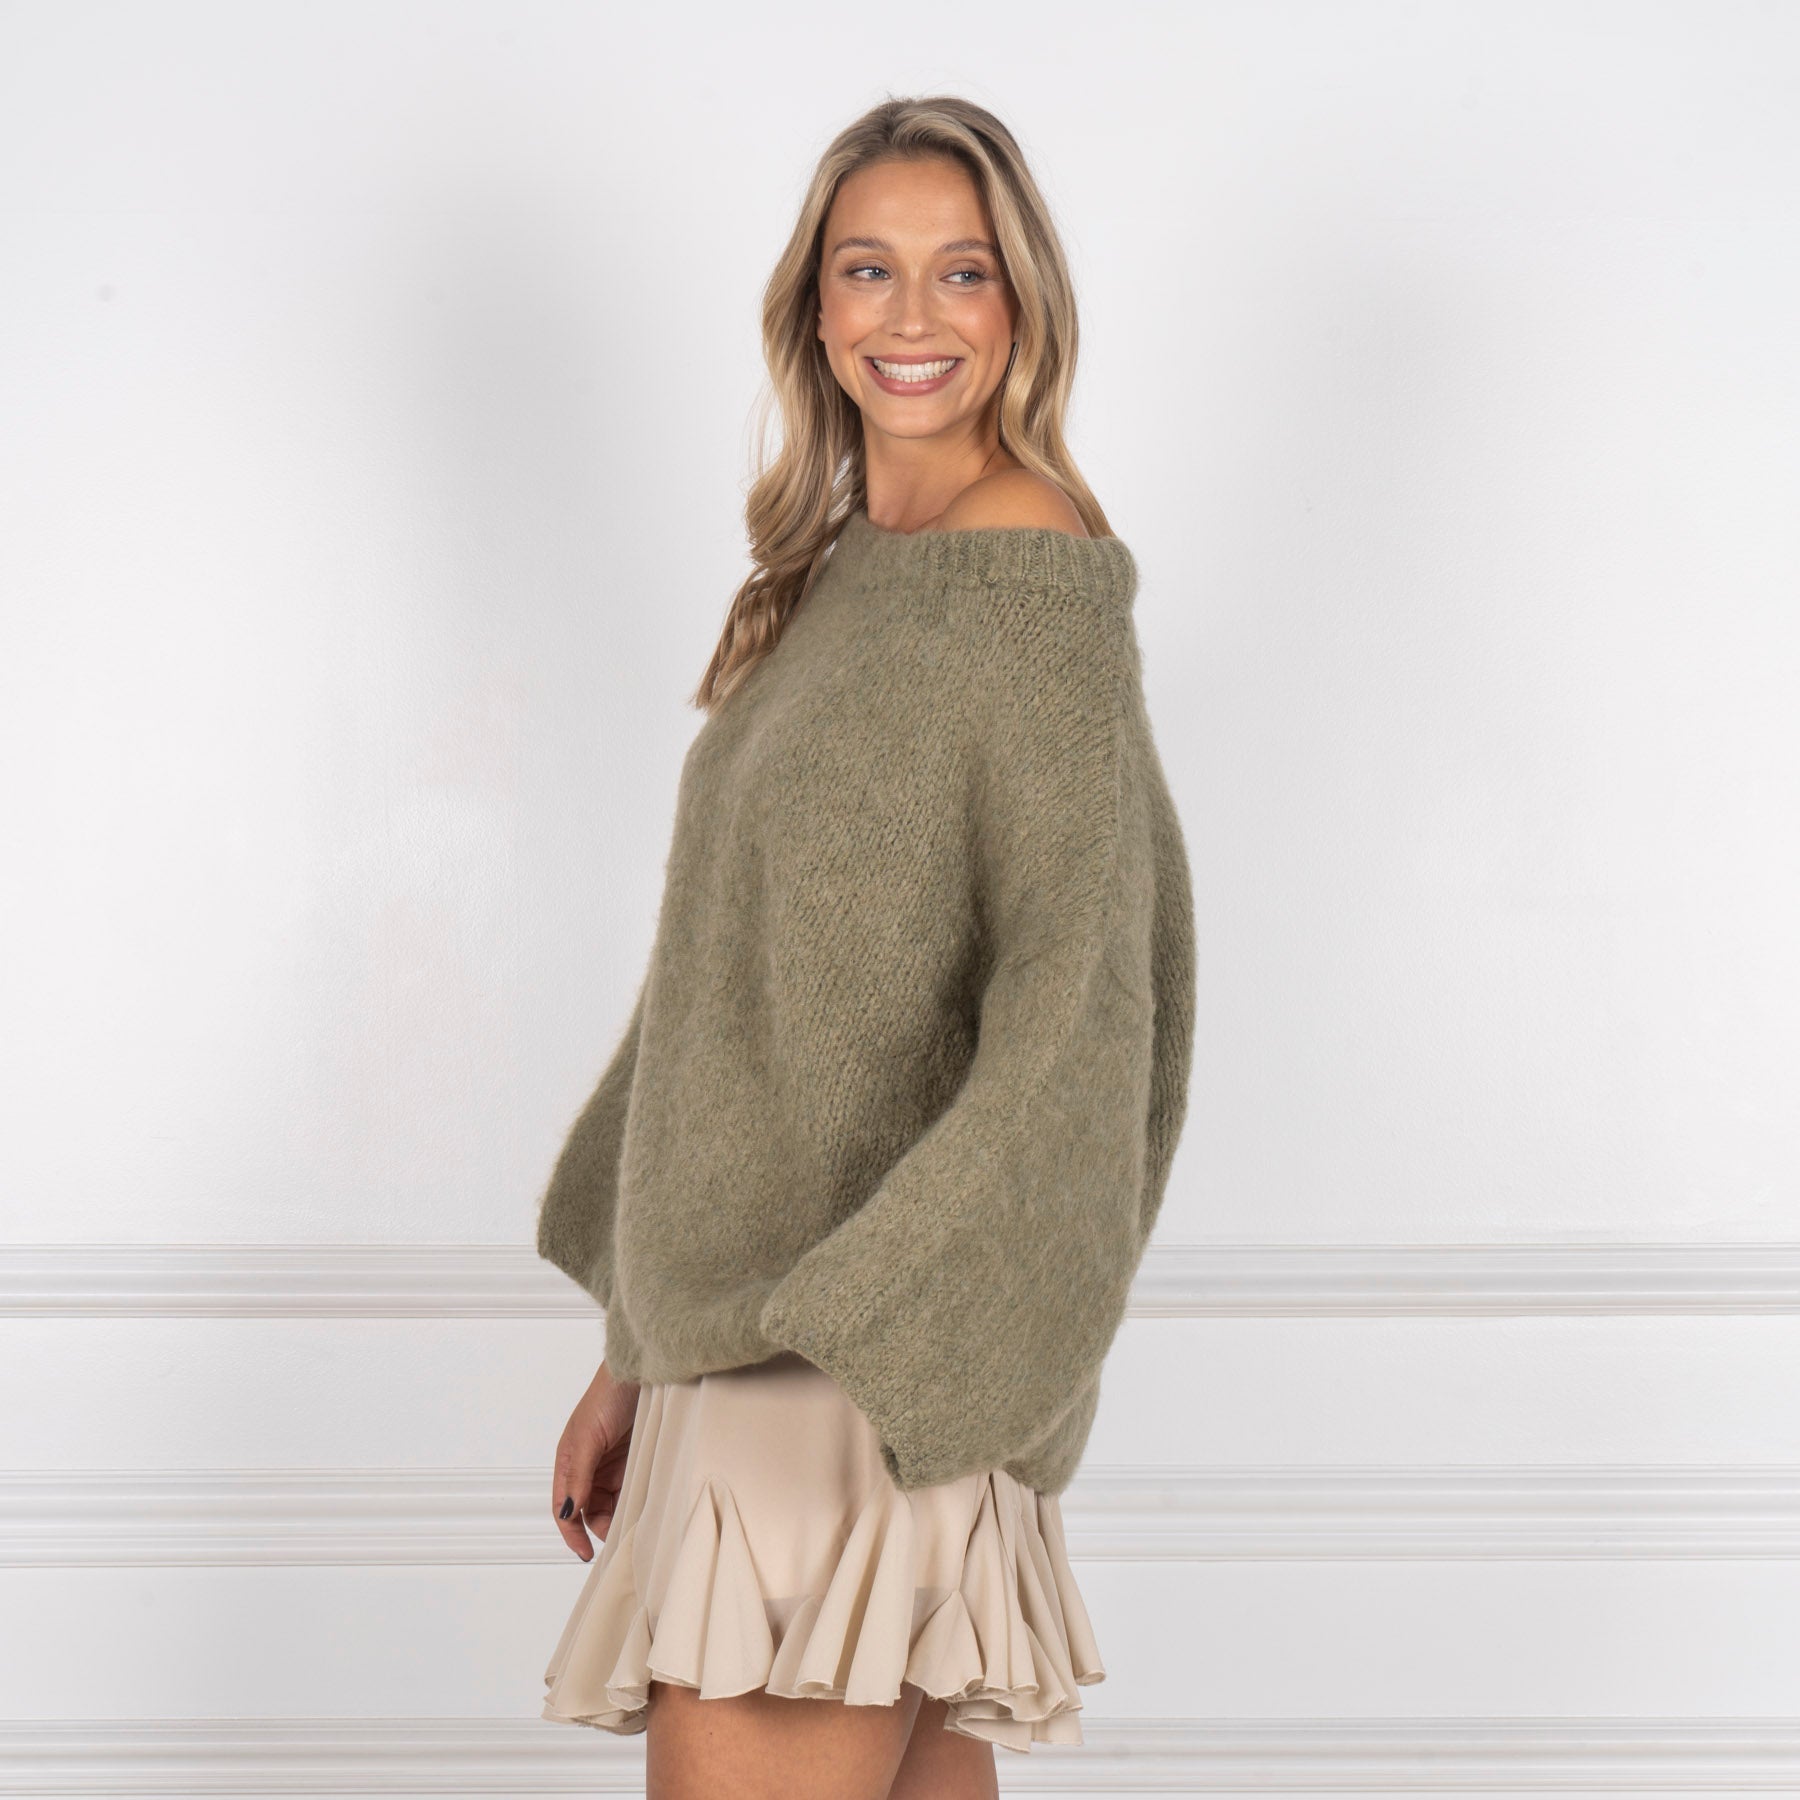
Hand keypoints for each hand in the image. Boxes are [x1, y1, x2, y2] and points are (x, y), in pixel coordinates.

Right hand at [551, 1360, 640, 1560]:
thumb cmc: (608, 1396)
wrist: (642, 1372)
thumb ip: (578, 1476)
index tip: (585, 1554)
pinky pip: (632, 1491)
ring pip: (612, 1504)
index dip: (572, 1534)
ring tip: (636, 1525)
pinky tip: (646, 1508)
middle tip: (621, 1539)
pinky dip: (636, 1502)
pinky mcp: (634, 1462)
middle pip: (589, 1511)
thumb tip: (568, 1512)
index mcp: (569, 1462)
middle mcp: (589, 1467)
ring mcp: (612, 1466)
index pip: (564, 1508)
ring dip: (620, 1516)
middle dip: (601, 1527)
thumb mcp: (588, 1437)